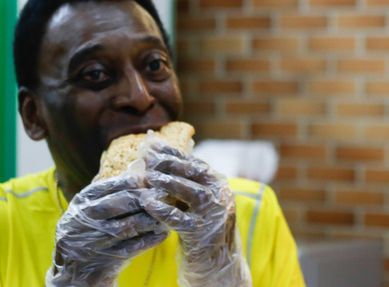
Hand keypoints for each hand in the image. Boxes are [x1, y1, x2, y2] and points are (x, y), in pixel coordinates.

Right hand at [46, 175, 167, 286]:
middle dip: (143, 198)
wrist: (74, 275)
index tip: (146, 179)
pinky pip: (133, 247)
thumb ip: (108, 193)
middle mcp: (82, 222)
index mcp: (79, 206)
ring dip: (151, 219)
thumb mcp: (89, 212)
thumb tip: (136, 168)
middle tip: (162, 194)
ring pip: (128, 226)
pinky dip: (150, 239)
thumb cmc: (89, 235)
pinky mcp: (105, 260)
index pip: (103, 187)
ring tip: (166, 214)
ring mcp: (93, 242)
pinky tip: (163, 233)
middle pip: (118, 204)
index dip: (127, 181)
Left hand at [140, 144, 250, 286]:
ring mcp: (213, 214)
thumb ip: (187, 186)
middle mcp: (221, 196)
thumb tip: (160, 162)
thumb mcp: (199, 205)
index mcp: (219, 185)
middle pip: (195, 173)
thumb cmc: (201, 231)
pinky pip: (179, 218)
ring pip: (191, 192)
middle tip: (148, 158)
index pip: (196, 163)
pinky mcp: (202, 233)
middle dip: (170, 163)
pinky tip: (147, 202)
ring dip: (167, 182)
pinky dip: (161, 209)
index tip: (153, 145)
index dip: (174, 153)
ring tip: (146, 176)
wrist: (218, 263)